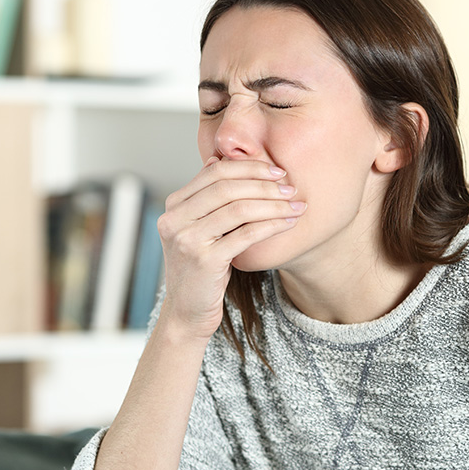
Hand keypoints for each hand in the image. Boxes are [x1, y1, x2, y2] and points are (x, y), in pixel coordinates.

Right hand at [155, 156, 304, 340]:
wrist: (188, 311)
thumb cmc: (200, 268)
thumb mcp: (198, 228)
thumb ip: (206, 197)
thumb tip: (218, 158)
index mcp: (173, 205)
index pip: (214, 172)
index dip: (248, 167)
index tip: (277, 172)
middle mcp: (174, 219)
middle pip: (227, 187)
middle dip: (264, 185)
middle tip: (290, 187)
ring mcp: (187, 240)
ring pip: (239, 209)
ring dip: (273, 205)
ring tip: (295, 205)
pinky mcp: (204, 260)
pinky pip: (246, 235)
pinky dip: (271, 226)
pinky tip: (288, 224)